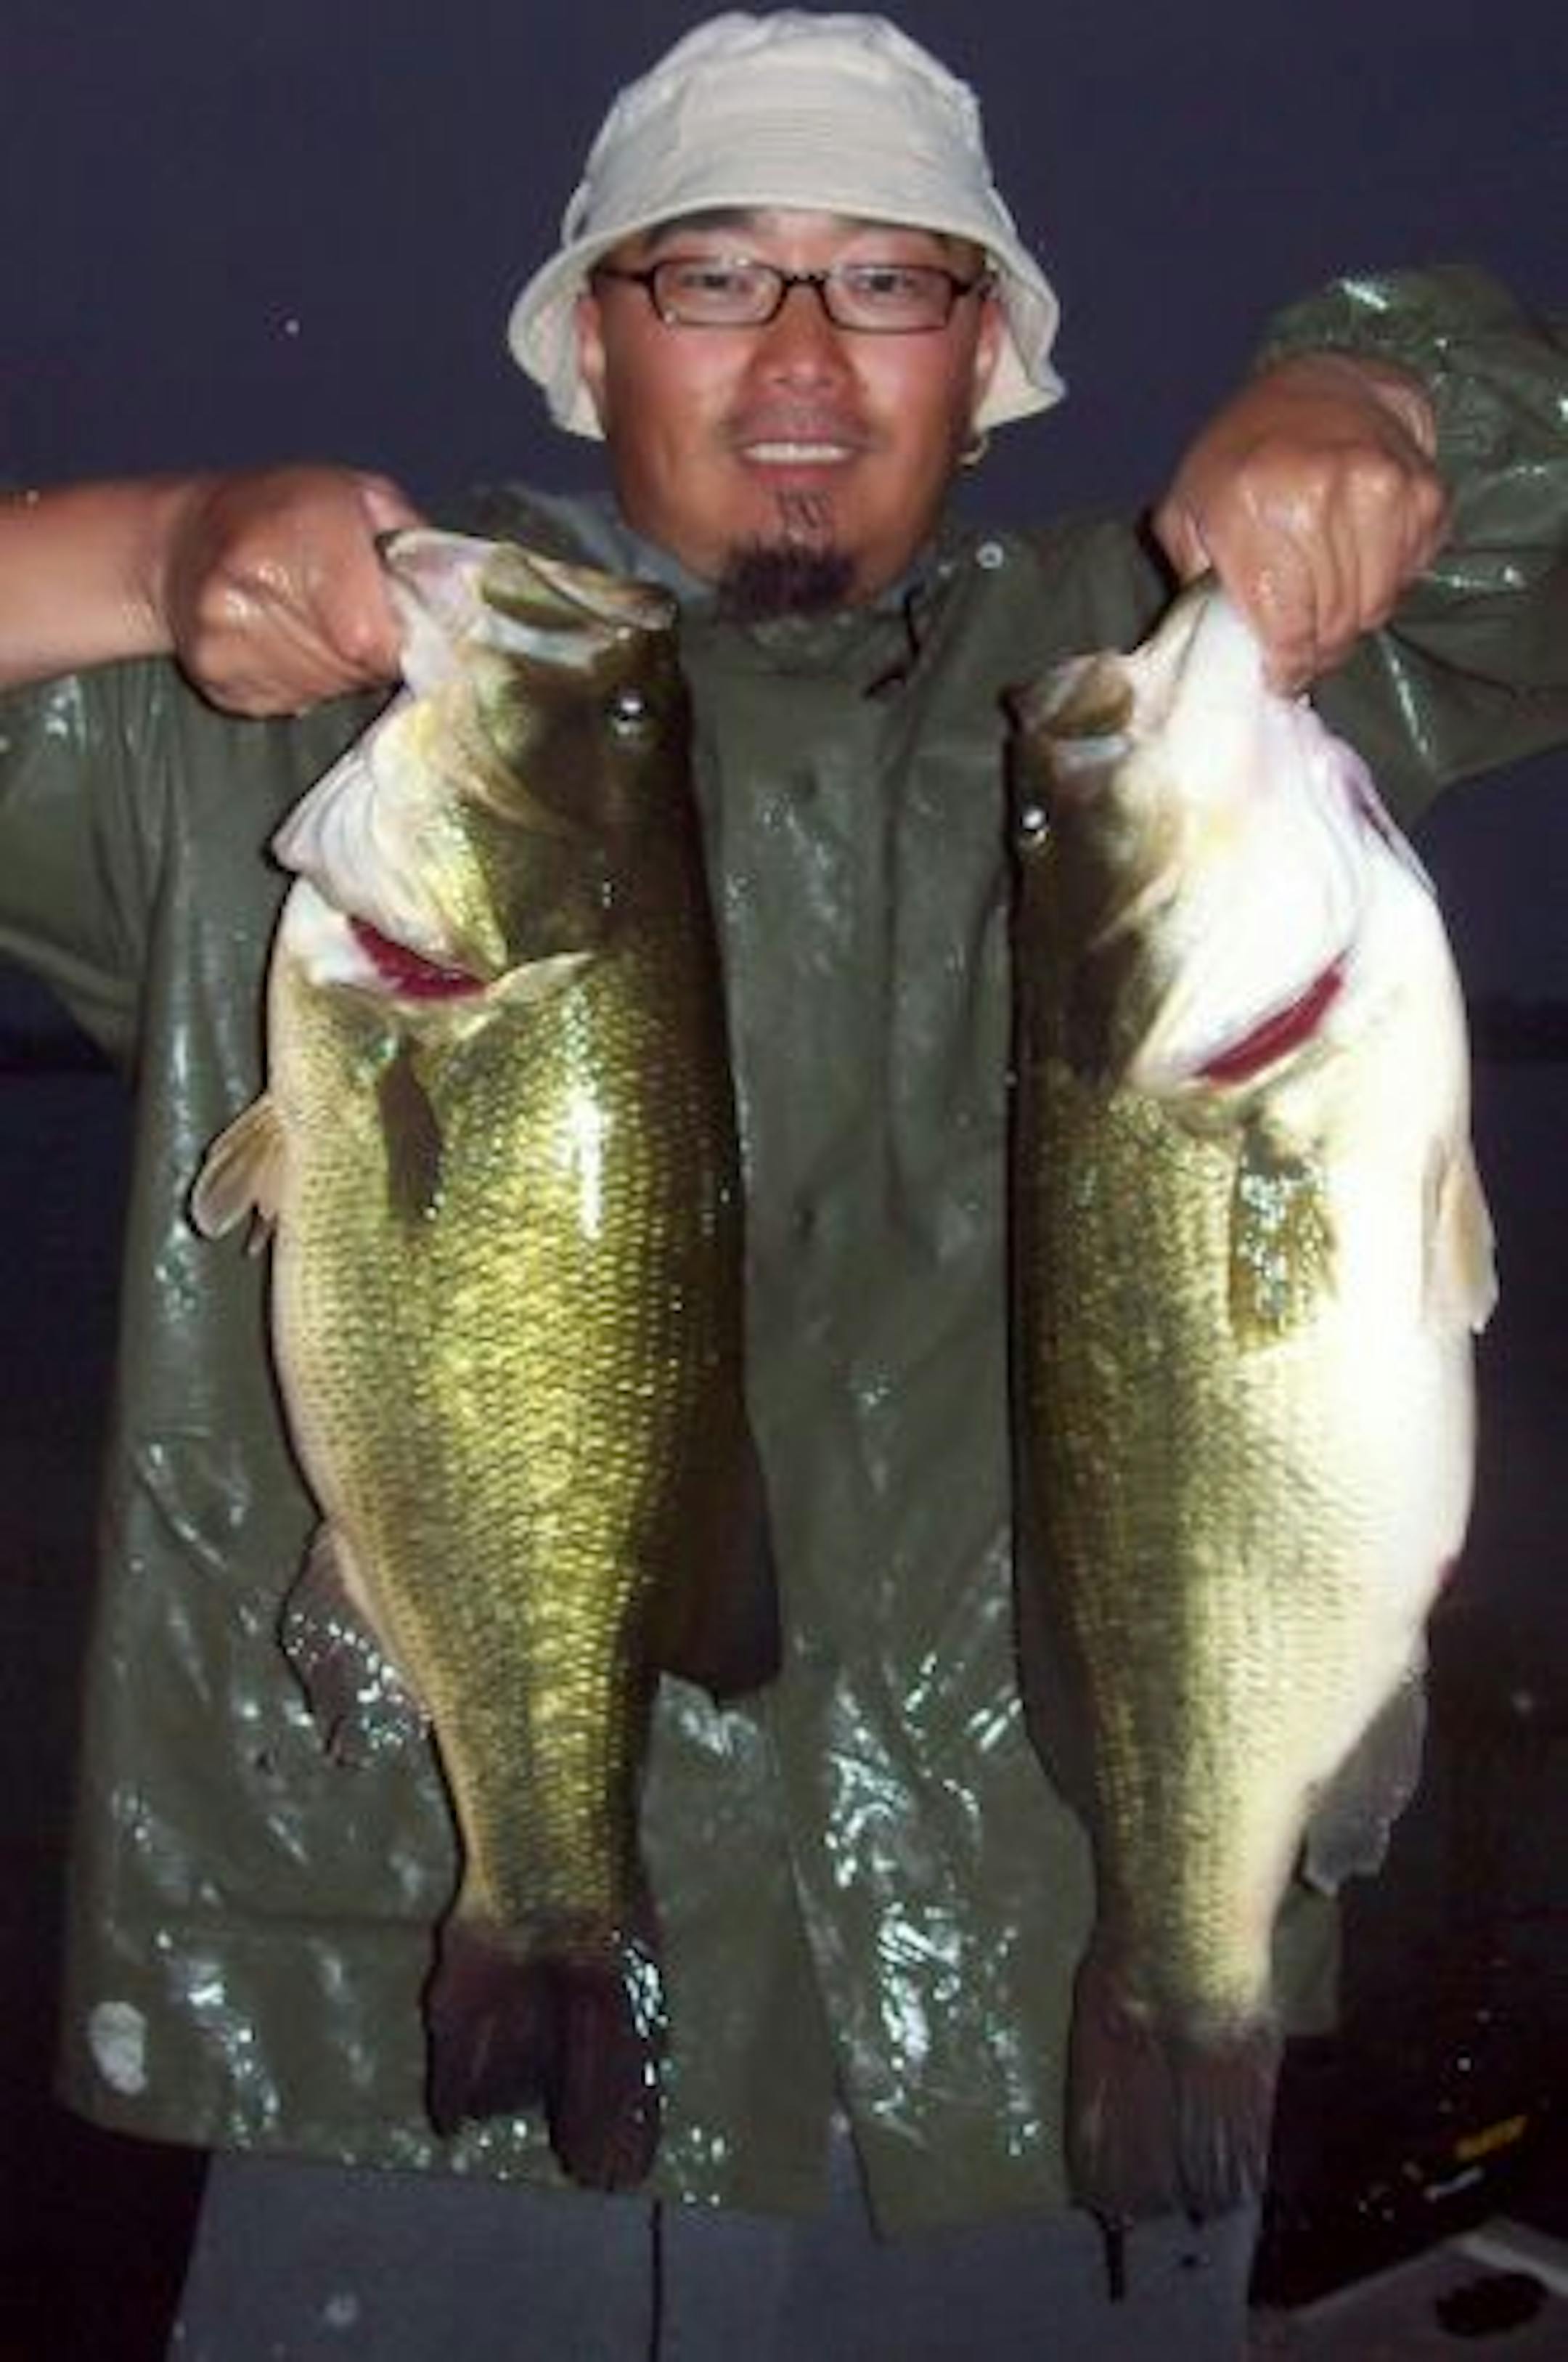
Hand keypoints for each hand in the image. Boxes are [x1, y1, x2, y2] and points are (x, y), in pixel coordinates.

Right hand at [157, 466, 422, 713]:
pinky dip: (299, 684)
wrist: (183, 540)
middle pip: (349, 671)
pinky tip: (281, 643)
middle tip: (353, 620)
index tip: (395, 627)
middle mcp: (250, 587)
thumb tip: (460, 601)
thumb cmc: (288, 513)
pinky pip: (288, 704)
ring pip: (321, 692)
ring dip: (335, 672)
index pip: (372, 638)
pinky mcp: (213, 680)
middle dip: (368, 657)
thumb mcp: (361, 498)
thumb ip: (413, 545)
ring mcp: (224, 640)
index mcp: (296, 534)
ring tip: (314, 627)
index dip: (395, 643)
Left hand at [1152, 353, 1448, 690]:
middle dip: (1318, 649)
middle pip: (1333, 624)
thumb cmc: (1241, 455)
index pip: (1285, 625)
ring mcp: (1381, 491)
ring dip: (1353, 620)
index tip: (1283, 677)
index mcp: (1251, 507)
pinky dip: (1386, 583)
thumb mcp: (1188, 509)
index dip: (1287, 666)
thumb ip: (1190, 578)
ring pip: (1375, 608)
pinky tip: (1360, 560)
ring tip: (1330, 604)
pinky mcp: (1424, 494)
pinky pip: (1409, 577)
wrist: (1321, 379)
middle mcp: (1320, 496)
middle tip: (1305, 646)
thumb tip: (1208, 646)